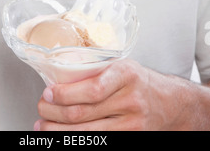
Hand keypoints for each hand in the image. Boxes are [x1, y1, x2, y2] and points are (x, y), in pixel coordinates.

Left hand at [36, 59, 202, 130]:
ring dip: (58, 131)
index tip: (48, 92)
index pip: (92, 89)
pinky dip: (76, 141)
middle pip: (83, 114)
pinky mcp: (130, 138)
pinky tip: (62, 136)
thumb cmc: (139, 81)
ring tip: (43, 125)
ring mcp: (131, 124)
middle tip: (40, 107)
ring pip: (87, 133)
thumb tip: (59, 76)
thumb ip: (96, 70)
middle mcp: (130, 100)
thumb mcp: (121, 66)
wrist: (169, 102)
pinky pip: (99, 143)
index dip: (65, 94)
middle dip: (54, 113)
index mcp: (125, 75)